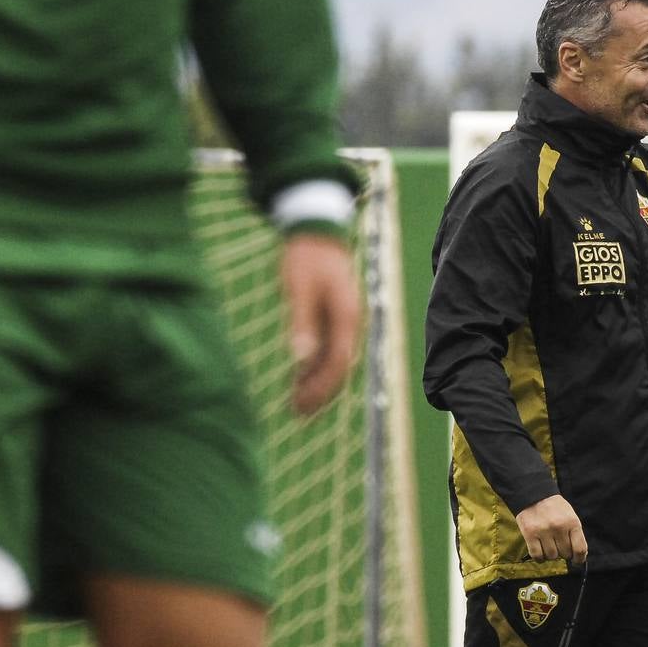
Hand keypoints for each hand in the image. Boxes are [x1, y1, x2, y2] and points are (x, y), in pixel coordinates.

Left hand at [281, 234, 361, 414]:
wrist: (317, 232)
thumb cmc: (306, 258)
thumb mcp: (299, 289)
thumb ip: (302, 323)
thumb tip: (300, 358)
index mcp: (346, 318)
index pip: (337, 363)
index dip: (321, 387)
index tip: (303, 405)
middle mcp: (350, 324)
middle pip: (339, 368)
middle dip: (320, 393)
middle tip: (298, 415)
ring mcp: (344, 322)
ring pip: (334, 362)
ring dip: (317, 384)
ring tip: (297, 404)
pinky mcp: (335, 318)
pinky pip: (329, 350)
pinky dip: (315, 367)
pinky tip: (299, 378)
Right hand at [516, 495, 587, 566]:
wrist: (534, 495)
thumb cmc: (554, 508)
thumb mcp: (570, 516)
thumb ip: (575, 534)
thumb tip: (579, 555)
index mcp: (572, 522)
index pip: (580, 549)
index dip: (579, 559)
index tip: (576, 561)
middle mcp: (559, 527)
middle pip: (565, 554)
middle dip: (563, 554)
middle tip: (559, 546)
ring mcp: (544, 531)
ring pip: (551, 556)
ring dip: (551, 555)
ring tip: (549, 546)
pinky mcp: (530, 534)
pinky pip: (537, 555)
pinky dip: (539, 558)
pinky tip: (540, 552)